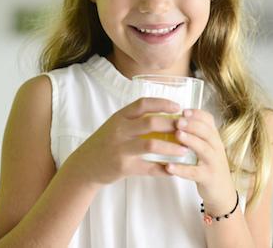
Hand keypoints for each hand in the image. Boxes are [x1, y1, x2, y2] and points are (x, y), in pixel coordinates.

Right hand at [65, 97, 189, 185]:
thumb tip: (164, 115)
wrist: (85, 165)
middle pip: (151, 122)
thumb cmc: (105, 143)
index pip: (143, 103)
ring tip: (185, 150)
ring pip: (151, 145)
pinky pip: (147, 168)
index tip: (178, 106)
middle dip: (172, 124)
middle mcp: (119, 130)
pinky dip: (162, 169)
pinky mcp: (122, 166)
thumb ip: (135, 120)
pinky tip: (172, 170)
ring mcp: (120, 148)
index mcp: (119, 117)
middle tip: (187, 128)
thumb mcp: (116, 125)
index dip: (162, 103)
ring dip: (171, 148)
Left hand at [164, 108, 235, 214]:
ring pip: (204, 149)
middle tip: (178, 120)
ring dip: (190, 141)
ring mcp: (213, 163)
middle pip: (207, 132)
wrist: (222, 192)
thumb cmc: (208, 165)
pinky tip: (169, 166)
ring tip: (177, 135)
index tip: (183, 110)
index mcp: (213, 138)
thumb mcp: (206, 146)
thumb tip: (175, 117)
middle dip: (192, 125)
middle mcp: (216, 148)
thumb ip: (196, 133)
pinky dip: (182, 169)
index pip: (209, 121)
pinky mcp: (208, 178)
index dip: (197, 114)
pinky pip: (194, 173)